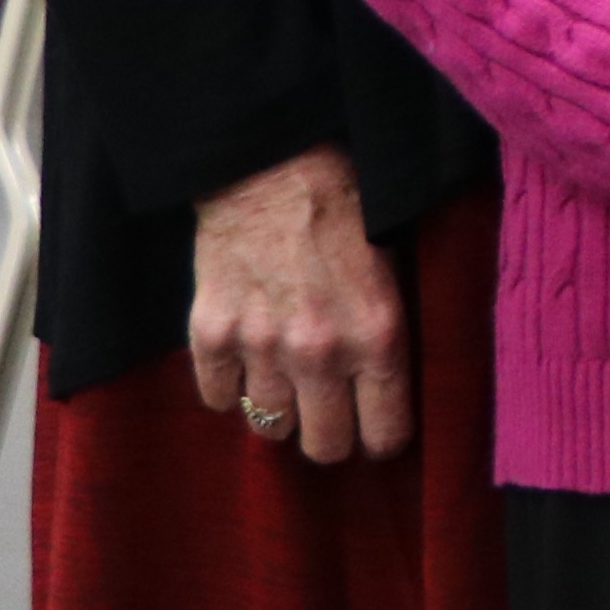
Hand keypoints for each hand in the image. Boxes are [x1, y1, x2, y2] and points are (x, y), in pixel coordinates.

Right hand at [188, 146, 412, 468]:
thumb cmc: (348, 203)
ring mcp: (260, 346)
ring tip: (290, 382)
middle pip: (323, 446)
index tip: (379, 433)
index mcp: (377, 334)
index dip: (383, 440)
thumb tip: (392, 383)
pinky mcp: (211, 334)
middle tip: (332, 416)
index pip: (384, 431)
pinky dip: (229, 387)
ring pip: (269, 425)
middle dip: (331, 437)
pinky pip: (217, 398)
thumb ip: (388, 327)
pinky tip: (246, 360)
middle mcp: (319, 352)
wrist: (274, 163)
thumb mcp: (398, 263)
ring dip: (281, 410)